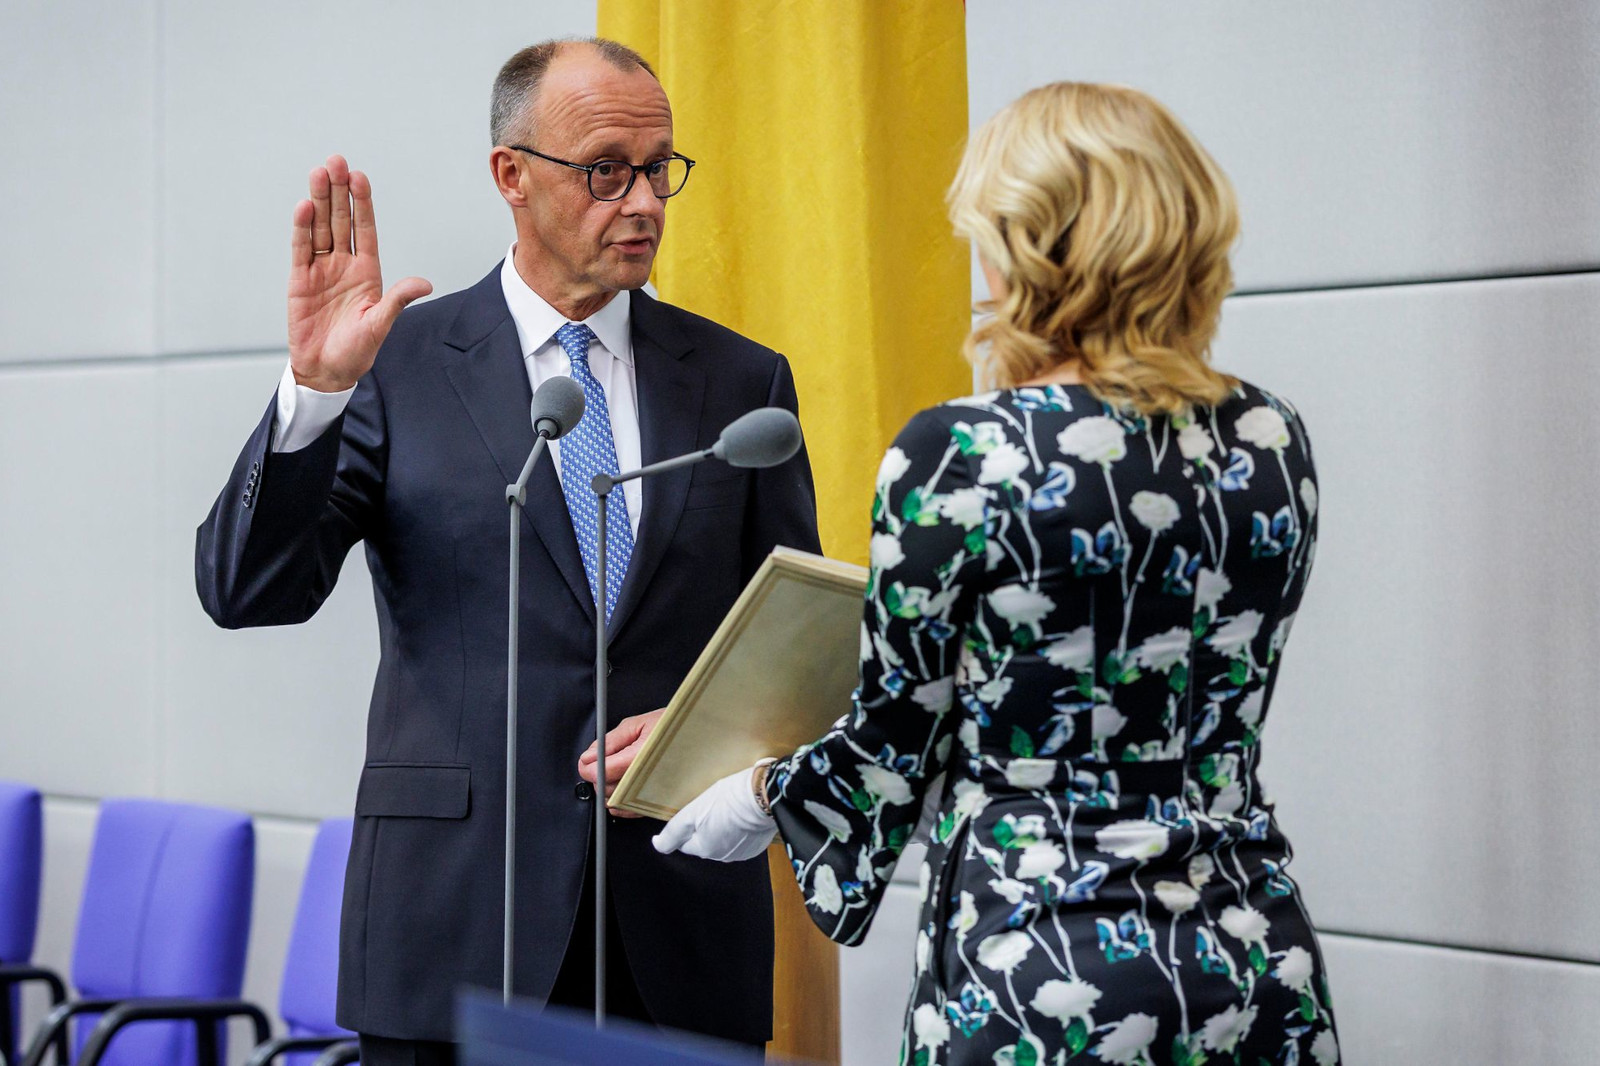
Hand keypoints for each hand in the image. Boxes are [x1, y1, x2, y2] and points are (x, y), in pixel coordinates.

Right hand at [288, 155, 431, 392]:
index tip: (360, 178)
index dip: (362, 204)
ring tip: (319, 173)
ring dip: (319, 201)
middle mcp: (344, 265)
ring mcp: (321, 270)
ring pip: (319, 228)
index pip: (365, 229)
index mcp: (367, 272)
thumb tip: (425, 284)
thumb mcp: (380, 324)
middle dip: (338, 191)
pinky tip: (304, 207)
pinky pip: (301, 249)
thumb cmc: (356, 351)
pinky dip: (302, 228)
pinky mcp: (300, 280)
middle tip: (336, 161)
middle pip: (340, 221)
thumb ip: (398, 300)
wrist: (326, 370)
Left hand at [580, 708, 664, 817]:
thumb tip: (589, 756)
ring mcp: (656, 793)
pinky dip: (620, 803)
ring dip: (609, 789)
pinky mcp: (660, 802)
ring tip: (616, 771)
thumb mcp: (640, 723)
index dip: (589, 767)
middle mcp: (650, 778)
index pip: (605, 771)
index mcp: (643, 755)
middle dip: (598, 777)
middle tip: (600, 762)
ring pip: (617, 801)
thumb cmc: (674, 726)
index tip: (586, 761)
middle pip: (608, 789)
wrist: (701, 735)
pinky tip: (621, 791)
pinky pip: (631, 811)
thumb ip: (611, 741)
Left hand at [651, 766, 775, 861]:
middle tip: (713, 806)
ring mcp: (742, 852)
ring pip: (724, 840)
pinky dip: (740, 829)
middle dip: (706, 827)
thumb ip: (674, 831)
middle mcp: (723, 856)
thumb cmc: (729, 799)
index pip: (686, 843)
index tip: (697, 810)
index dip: (689, 826)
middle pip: (705, 842)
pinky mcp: (758, 845)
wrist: (766, 794)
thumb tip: (657, 845)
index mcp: (705, 849)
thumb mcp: (694, 811)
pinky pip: (742, 839)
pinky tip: (743, 814)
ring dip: (723, 828)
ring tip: (730, 808)